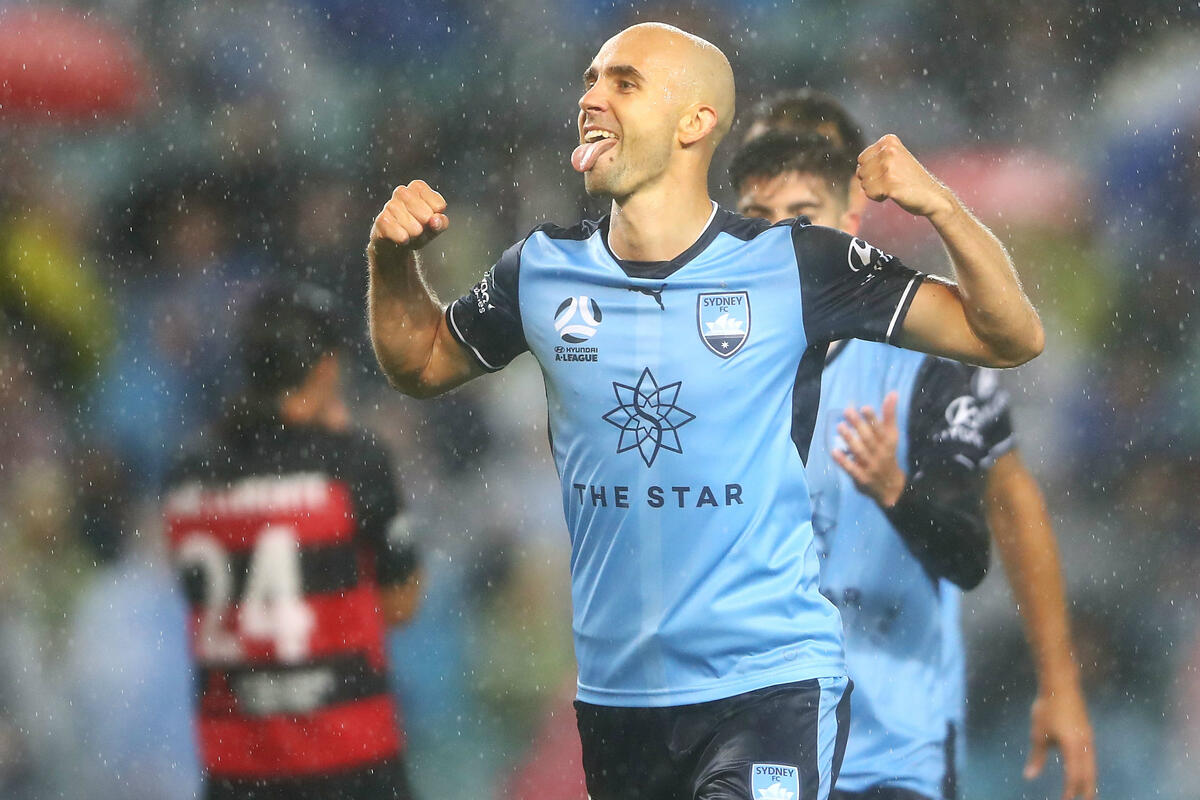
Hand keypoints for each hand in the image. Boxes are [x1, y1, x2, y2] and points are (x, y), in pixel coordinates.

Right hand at [370, 180, 448, 249]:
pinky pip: (397, 231)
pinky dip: (402, 238)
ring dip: (414, 235)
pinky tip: (403, 239)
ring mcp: (390, 205)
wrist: (394, 244)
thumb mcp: (434, 227)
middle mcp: (402, 192)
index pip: (438, 205)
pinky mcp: (381, 220)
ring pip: (411, 224)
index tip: (430, 220)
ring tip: (410, 235)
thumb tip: (435, 220)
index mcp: (418, 188)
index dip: (437, 218)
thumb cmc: (417, 230)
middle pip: (426, 214)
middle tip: (420, 230)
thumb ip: (441, 223)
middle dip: (426, 227)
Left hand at [831, 391, 905, 507]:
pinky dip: (843, 461)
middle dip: (858, 425)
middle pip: (869, 438)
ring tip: (840, 427)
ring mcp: (871, 466)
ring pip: (860, 452)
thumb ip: (890, 415)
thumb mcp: (891, 436)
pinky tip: (834, 451)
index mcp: (887, 442)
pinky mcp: (862, 478)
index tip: (864, 407)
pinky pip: (852, 469)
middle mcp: (880, 453)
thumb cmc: (888, 455)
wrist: (891, 487)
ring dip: (850, 439)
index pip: (880, 429)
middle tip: (847, 411)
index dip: (873, 418)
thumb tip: (893, 392)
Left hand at [856, 134, 954, 220]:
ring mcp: (889, 166)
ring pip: (863, 183)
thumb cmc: (911, 179)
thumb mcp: (895, 159)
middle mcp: (889, 150)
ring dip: (875, 190)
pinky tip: (894, 194)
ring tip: (893, 187)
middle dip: (872, 180)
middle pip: (860, 171)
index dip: (871, 170)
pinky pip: (869, 193)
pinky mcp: (890, 183)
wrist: (933, 196)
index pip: (861, 159)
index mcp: (889, 141)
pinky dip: (878, 197)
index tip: (889, 172)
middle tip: (892, 181)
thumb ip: (876, 157)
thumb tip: (857, 168)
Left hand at [1025, 683, 1096, 799]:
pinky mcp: (1088, 732)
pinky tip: (1084, 770)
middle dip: (1087, 790)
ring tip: (1086, 792)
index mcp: (1073, 748)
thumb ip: (1037, 757)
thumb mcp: (1038, 734)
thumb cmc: (1047, 709)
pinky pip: (1092, 757)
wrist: (1061, 685)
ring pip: (1093, 766)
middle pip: (1089, 774)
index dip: (1070, 791)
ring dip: (1090, 780)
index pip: (1073, 776)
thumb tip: (1030, 776)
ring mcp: (1089, 738)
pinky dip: (1089, 768)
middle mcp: (1085, 746)